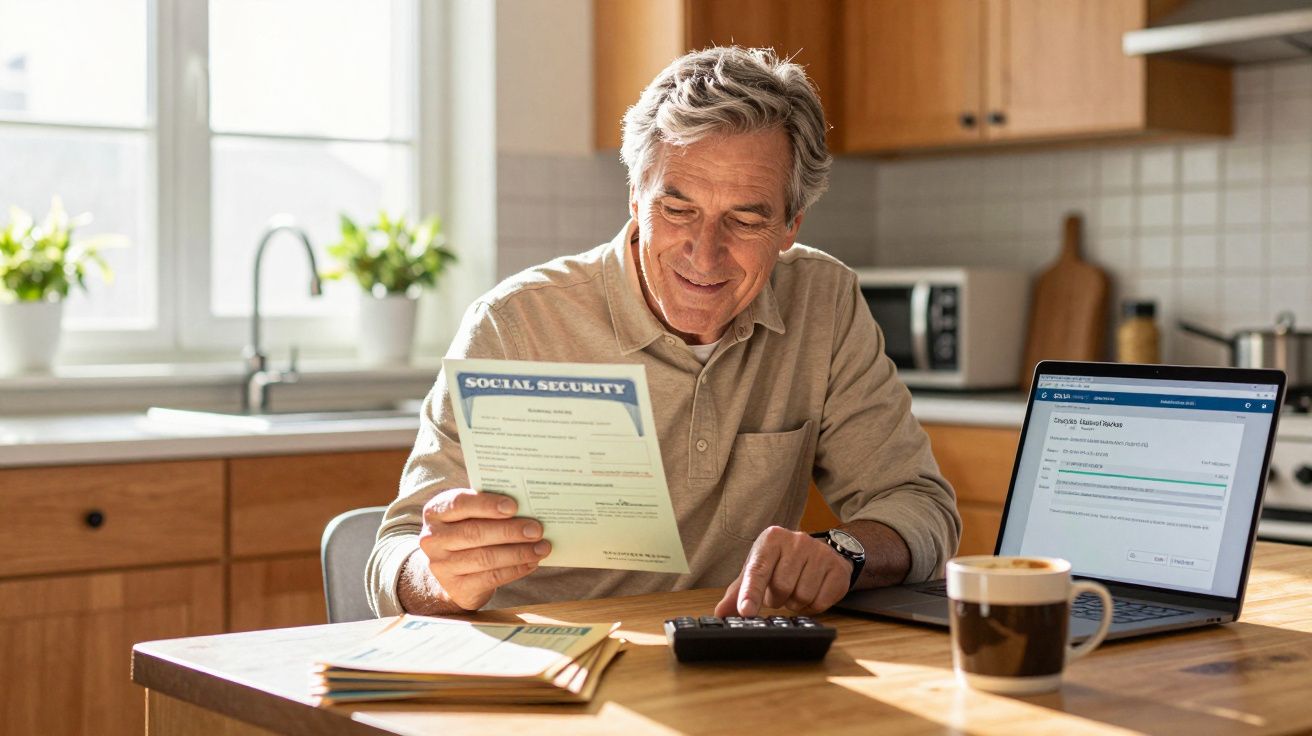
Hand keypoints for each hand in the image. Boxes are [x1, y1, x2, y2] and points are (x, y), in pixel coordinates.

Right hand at [417, 489, 551, 610]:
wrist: (453, 570)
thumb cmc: (469, 531)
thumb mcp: (470, 515)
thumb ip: (489, 507)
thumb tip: (527, 505)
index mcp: (436, 512)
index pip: (459, 504)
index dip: (487, 504)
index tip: (514, 506)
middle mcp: (433, 539)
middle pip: (475, 533)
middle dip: (509, 531)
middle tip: (536, 529)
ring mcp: (442, 566)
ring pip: (485, 558)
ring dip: (518, 552)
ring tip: (542, 547)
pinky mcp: (456, 588)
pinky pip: (491, 578)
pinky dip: (515, 569)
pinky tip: (532, 562)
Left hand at [714, 526, 851, 617]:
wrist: (822, 553)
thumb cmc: (783, 562)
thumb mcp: (759, 569)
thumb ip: (738, 592)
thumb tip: (720, 613)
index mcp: (772, 538)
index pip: (758, 570)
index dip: (750, 593)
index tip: (746, 611)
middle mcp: (797, 540)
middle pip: (781, 588)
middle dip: (777, 598)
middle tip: (780, 591)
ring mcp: (820, 553)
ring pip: (801, 596)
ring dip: (795, 603)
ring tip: (795, 590)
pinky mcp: (837, 568)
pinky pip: (820, 602)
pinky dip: (813, 606)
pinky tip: (812, 592)